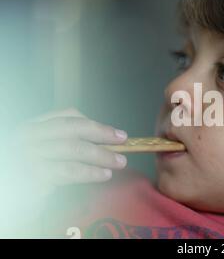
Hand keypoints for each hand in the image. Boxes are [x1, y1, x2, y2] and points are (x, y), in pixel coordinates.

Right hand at [11, 108, 127, 194]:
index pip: (67, 116)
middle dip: (102, 134)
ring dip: (102, 155)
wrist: (10, 198)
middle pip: (73, 128)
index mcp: (33, 126)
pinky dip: (91, 172)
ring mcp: (30, 154)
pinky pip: (71, 171)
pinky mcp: (35, 175)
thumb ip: (67, 142)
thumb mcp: (46, 152)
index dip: (95, 123)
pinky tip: (104, 175)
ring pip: (75, 149)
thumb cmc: (32, 173)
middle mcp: (28, 136)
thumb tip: (106, 143)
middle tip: (123, 141)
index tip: (116, 133)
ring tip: (120, 162)